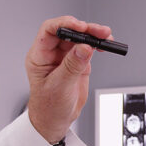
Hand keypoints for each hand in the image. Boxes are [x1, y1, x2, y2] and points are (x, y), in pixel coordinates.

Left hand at [25, 16, 111, 142]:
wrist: (55, 120)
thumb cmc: (48, 106)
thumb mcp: (59, 87)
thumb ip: (72, 66)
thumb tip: (84, 48)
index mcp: (39, 56)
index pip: (49, 31)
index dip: (64, 24)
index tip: (80, 27)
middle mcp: (52, 53)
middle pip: (68, 31)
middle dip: (84, 29)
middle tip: (98, 32)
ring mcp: (66, 57)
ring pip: (80, 37)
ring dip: (93, 35)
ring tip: (106, 37)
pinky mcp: (78, 62)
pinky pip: (88, 47)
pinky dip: (98, 44)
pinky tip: (105, 45)